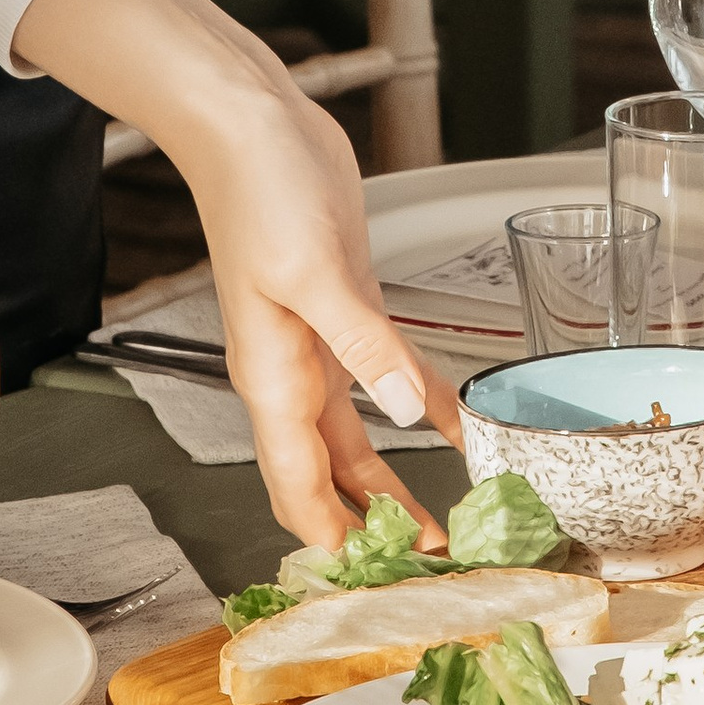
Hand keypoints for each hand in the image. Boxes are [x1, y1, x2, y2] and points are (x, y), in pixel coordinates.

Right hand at [14, 0, 460, 548]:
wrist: (250, 122)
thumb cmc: (257, 189)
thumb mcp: (316, 272)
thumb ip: (363, 347)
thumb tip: (405, 418)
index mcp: (271, 378)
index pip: (299, 487)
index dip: (337, 541)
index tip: (384, 582)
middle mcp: (291, 374)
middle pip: (330, 477)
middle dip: (373, 527)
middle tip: (430, 565)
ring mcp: (317, 345)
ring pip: (356, 439)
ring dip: (394, 483)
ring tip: (443, 524)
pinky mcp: (344, 312)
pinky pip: (384, 380)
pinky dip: (417, 408)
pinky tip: (453, 431)